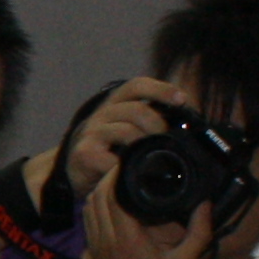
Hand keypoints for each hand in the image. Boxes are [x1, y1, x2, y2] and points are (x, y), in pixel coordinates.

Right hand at [62, 74, 184, 202]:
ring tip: (154, 157)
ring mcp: (92, 132)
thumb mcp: (127, 130)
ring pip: (127, 131)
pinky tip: (134, 172)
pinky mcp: (86, 153)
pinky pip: (113, 158)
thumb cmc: (108, 151)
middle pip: (136, 109)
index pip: (137, 86)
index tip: (182, 99)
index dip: (160, 89)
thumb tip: (186, 125)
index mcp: (115, 103)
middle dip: (158, 125)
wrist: (73, 173)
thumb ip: (149, 123)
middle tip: (168, 141)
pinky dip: (129, 166)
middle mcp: (102, 113)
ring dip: (146, 145)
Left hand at [81, 178, 221, 258]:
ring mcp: (97, 244)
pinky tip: (110, 201)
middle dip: (108, 176)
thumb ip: (198, 232)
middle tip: (126, 165)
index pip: (112, 194)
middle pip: (97, 195)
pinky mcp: (94, 251)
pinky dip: (95, 204)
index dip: (117, 173)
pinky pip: (88, 219)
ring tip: (118, 179)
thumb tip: (206, 205)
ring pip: (89, 206)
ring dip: (100, 189)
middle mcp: (107, 237)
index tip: (129, 160)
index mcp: (128, 237)